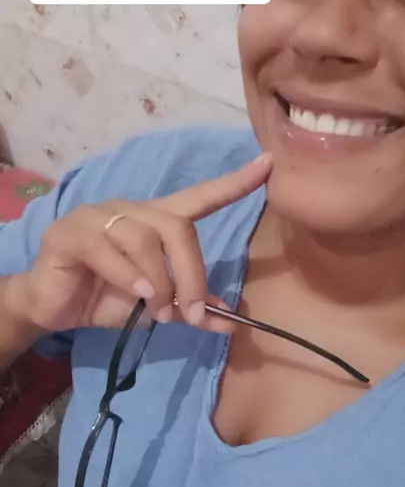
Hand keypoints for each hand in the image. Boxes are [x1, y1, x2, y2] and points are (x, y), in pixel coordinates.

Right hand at [7, 154, 271, 334]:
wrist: (53, 309)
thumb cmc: (107, 298)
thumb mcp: (159, 307)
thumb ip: (193, 307)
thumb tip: (232, 322)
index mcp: (155, 221)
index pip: (199, 196)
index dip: (234, 183)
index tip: (269, 165)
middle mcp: (130, 209)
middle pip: (177, 227)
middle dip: (192, 273)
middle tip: (192, 312)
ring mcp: (98, 216)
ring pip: (146, 238)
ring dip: (161, 281)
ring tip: (159, 309)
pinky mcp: (70, 232)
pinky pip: (110, 249)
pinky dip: (131, 277)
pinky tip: (139, 297)